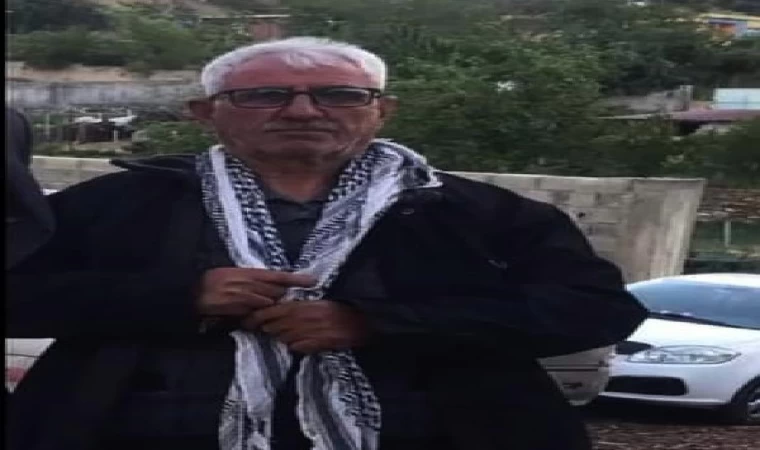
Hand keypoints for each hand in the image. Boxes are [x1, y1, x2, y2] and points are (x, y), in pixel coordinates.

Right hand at [197, 267, 315, 316]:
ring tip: (257, 309)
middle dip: (281, 297)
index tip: (313, 281)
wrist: (193, 293)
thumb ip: (254, 282)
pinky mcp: (234, 304)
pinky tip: (250, 316)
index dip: (296, 278)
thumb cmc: (214, 284)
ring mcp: (241, 293)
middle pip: (276, 290)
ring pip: (266, 301)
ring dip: (268, 307)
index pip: (278, 274)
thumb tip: (274, 289)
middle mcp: (247, 280)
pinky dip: (254, 314)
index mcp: (249, 272)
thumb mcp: (235, 277)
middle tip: (283, 302)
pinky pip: (252, 311)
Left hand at [243, 300, 369, 352]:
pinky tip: (295, 346)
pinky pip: (302, 346)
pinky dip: (296, 346)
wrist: (366, 320)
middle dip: (263, 326)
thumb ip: (303, 308)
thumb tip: (283, 312)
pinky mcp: (323, 342)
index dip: (260, 314)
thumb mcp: (322, 304)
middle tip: (251, 328)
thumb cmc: (343, 312)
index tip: (247, 319)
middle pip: (278, 323)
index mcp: (308, 304)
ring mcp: (315, 329)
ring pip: (287, 335)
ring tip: (272, 336)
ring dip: (278, 336)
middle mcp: (309, 316)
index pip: (278, 309)